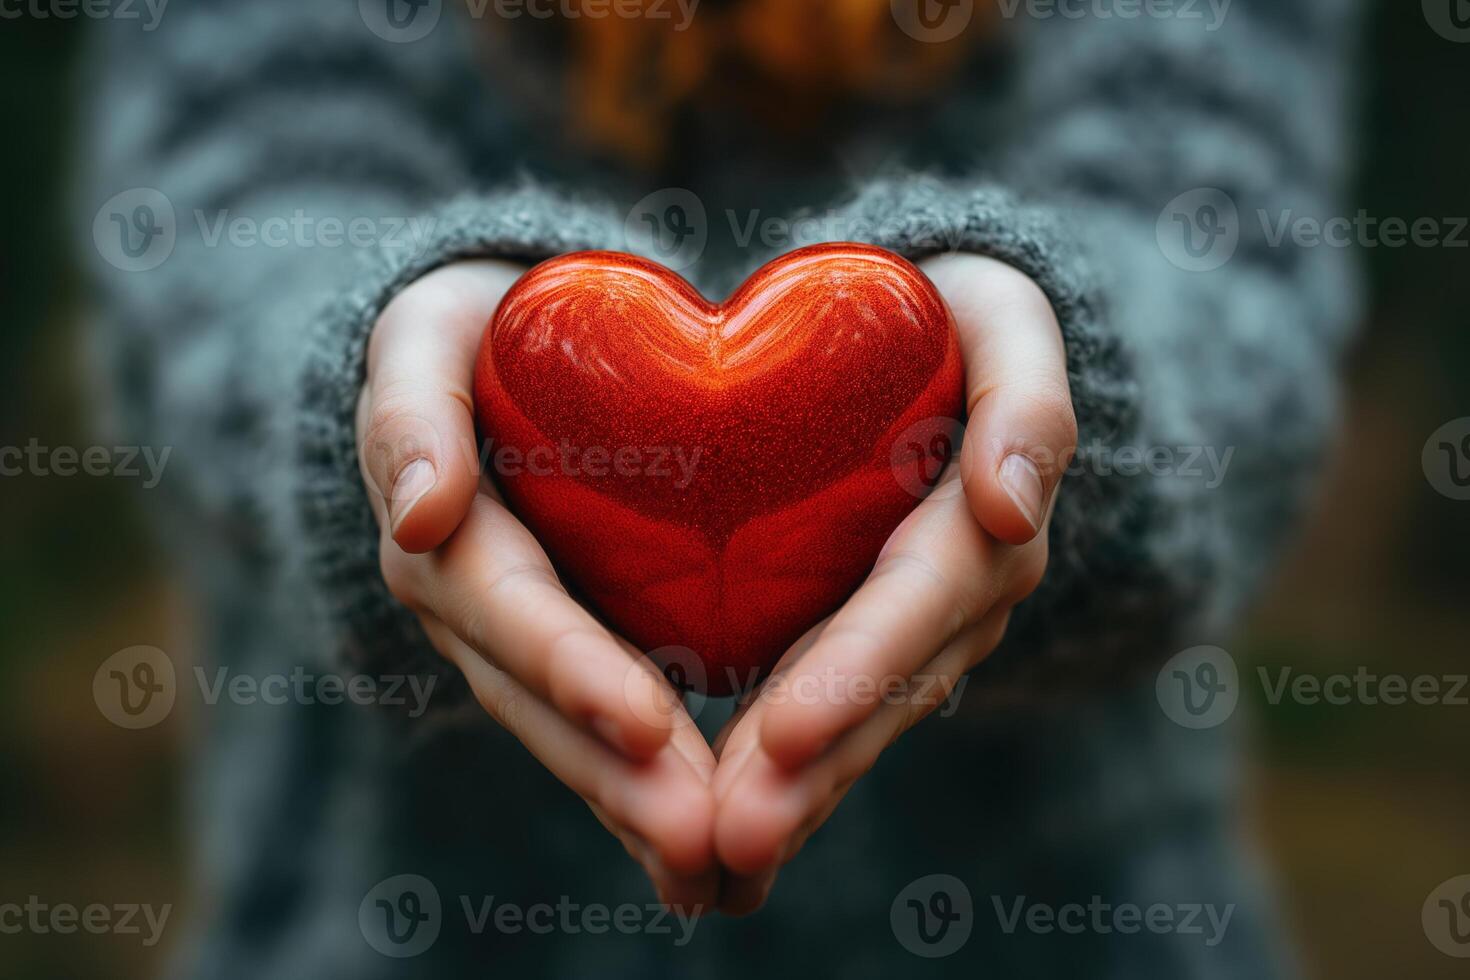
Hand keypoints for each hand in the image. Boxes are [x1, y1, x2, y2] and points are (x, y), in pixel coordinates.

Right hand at [357, 260, 717, 908]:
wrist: (484, 351)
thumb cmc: (464, 330)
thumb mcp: (421, 339)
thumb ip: (410, 413)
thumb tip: (417, 515)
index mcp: (449, 540)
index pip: (516, 612)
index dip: (576, 669)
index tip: (650, 725)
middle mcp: (477, 614)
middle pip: (550, 706)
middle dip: (622, 779)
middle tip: (705, 843)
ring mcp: (520, 646)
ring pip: (579, 740)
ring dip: (643, 809)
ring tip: (720, 874)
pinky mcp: (570, 655)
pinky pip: (608, 730)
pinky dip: (651, 790)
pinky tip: (714, 844)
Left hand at [708, 254, 1076, 913]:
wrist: (940, 334)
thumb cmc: (959, 310)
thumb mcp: (1007, 320)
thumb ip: (1027, 397)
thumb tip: (1013, 505)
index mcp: (988, 520)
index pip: (920, 601)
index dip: (856, 670)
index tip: (779, 736)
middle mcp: (963, 594)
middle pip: (886, 690)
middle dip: (813, 769)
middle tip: (734, 836)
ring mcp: (920, 629)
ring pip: (859, 723)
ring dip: (795, 795)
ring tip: (717, 863)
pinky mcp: (870, 641)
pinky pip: (830, 712)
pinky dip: (785, 775)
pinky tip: (724, 830)